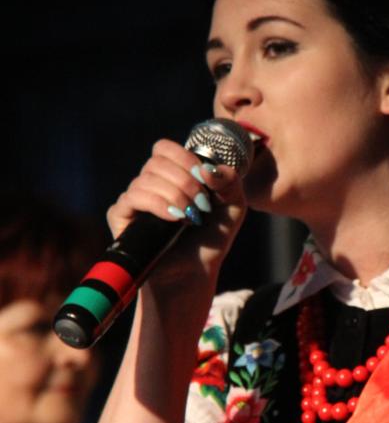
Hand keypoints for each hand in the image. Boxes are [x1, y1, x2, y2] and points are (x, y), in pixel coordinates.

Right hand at [107, 138, 247, 294]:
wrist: (194, 273)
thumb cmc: (210, 239)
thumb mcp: (232, 207)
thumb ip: (230, 182)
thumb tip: (210, 168)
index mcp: (171, 175)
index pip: (164, 148)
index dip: (185, 158)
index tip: (205, 178)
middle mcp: (149, 183)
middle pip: (156, 161)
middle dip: (185, 181)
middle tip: (202, 205)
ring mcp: (133, 199)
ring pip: (146, 179)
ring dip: (175, 196)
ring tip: (191, 218)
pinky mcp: (121, 216)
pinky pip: (132, 197)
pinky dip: (157, 204)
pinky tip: (175, 219)